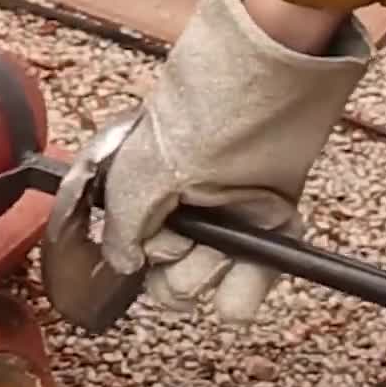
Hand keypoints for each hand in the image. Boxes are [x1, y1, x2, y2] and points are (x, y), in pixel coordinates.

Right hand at [97, 0, 371, 323]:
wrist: (264, 90)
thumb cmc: (193, 120)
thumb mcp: (134, 177)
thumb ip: (119, 231)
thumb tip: (124, 266)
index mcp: (139, 195)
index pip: (133, 254)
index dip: (146, 257)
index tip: (161, 241)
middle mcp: (179, 211)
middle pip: (166, 277)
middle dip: (179, 272)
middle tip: (194, 242)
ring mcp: (223, 219)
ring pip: (206, 284)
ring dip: (211, 277)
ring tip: (225, 247)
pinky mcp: (266, 225)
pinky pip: (249, 283)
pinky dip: (242, 295)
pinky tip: (237, 296)